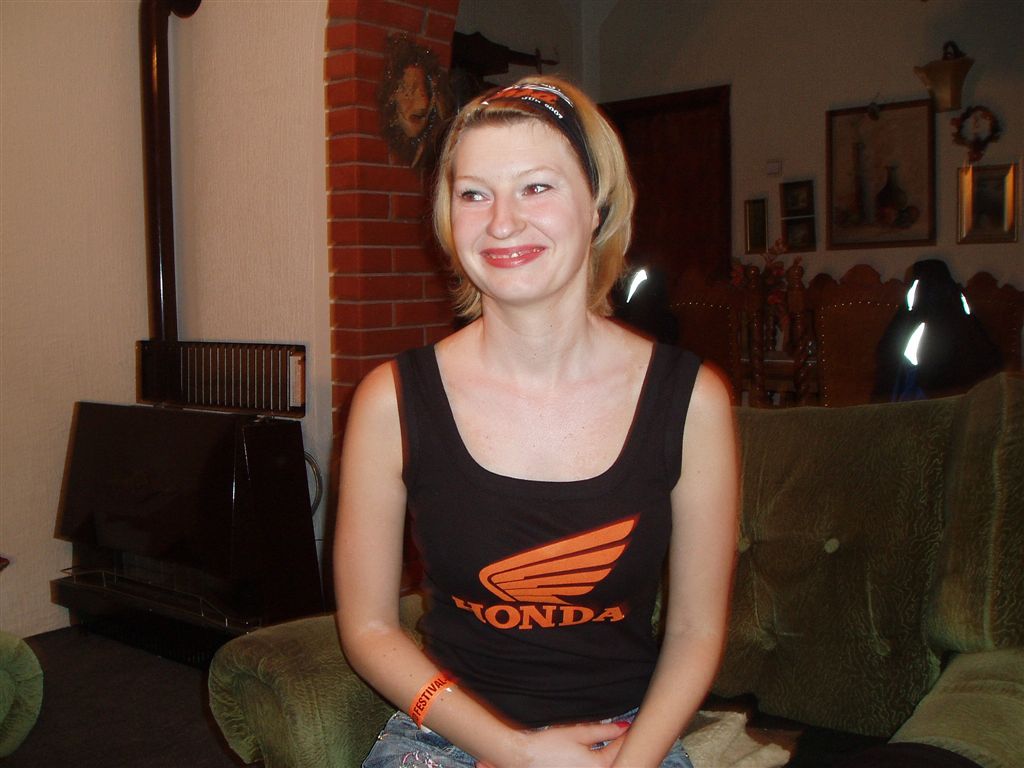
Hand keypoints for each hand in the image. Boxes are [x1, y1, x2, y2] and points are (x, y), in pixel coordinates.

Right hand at [476, 722, 628, 767]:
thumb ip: (604, 731)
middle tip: (622, 732)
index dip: (626, 734)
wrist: (523, 758)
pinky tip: (593, 755)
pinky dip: (598, 762)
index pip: (621, 749)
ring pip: (607, 766)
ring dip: (610, 756)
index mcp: (599, 767)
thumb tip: (623, 727)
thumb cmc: (548, 746)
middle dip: (621, 747)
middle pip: (617, 761)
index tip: (632, 725)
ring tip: (610, 742)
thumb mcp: (578, 733)